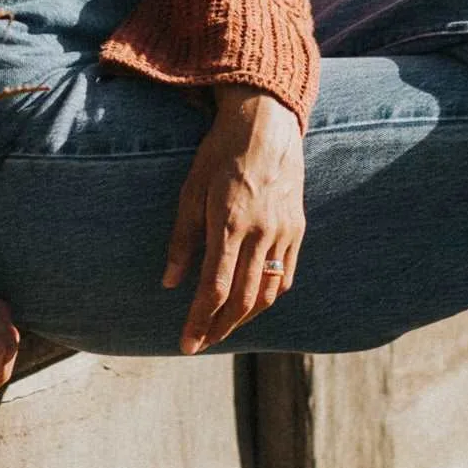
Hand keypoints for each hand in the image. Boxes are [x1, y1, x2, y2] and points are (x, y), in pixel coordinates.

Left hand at [163, 87, 305, 353]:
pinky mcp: (297, 227)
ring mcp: (283, 231)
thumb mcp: (191, 190)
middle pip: (243, 299)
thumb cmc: (221, 153)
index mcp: (230, 222)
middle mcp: (261, 231)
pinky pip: (286, 274)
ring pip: (267, 292)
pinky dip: (269, 296)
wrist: (267, 123)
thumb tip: (170, 283)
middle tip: (200, 344)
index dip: (200, 320)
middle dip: (219, 328)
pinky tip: (252, 304)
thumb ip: (182, 239)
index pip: (215, 287)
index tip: (186, 343)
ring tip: (223, 328)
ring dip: (245, 318)